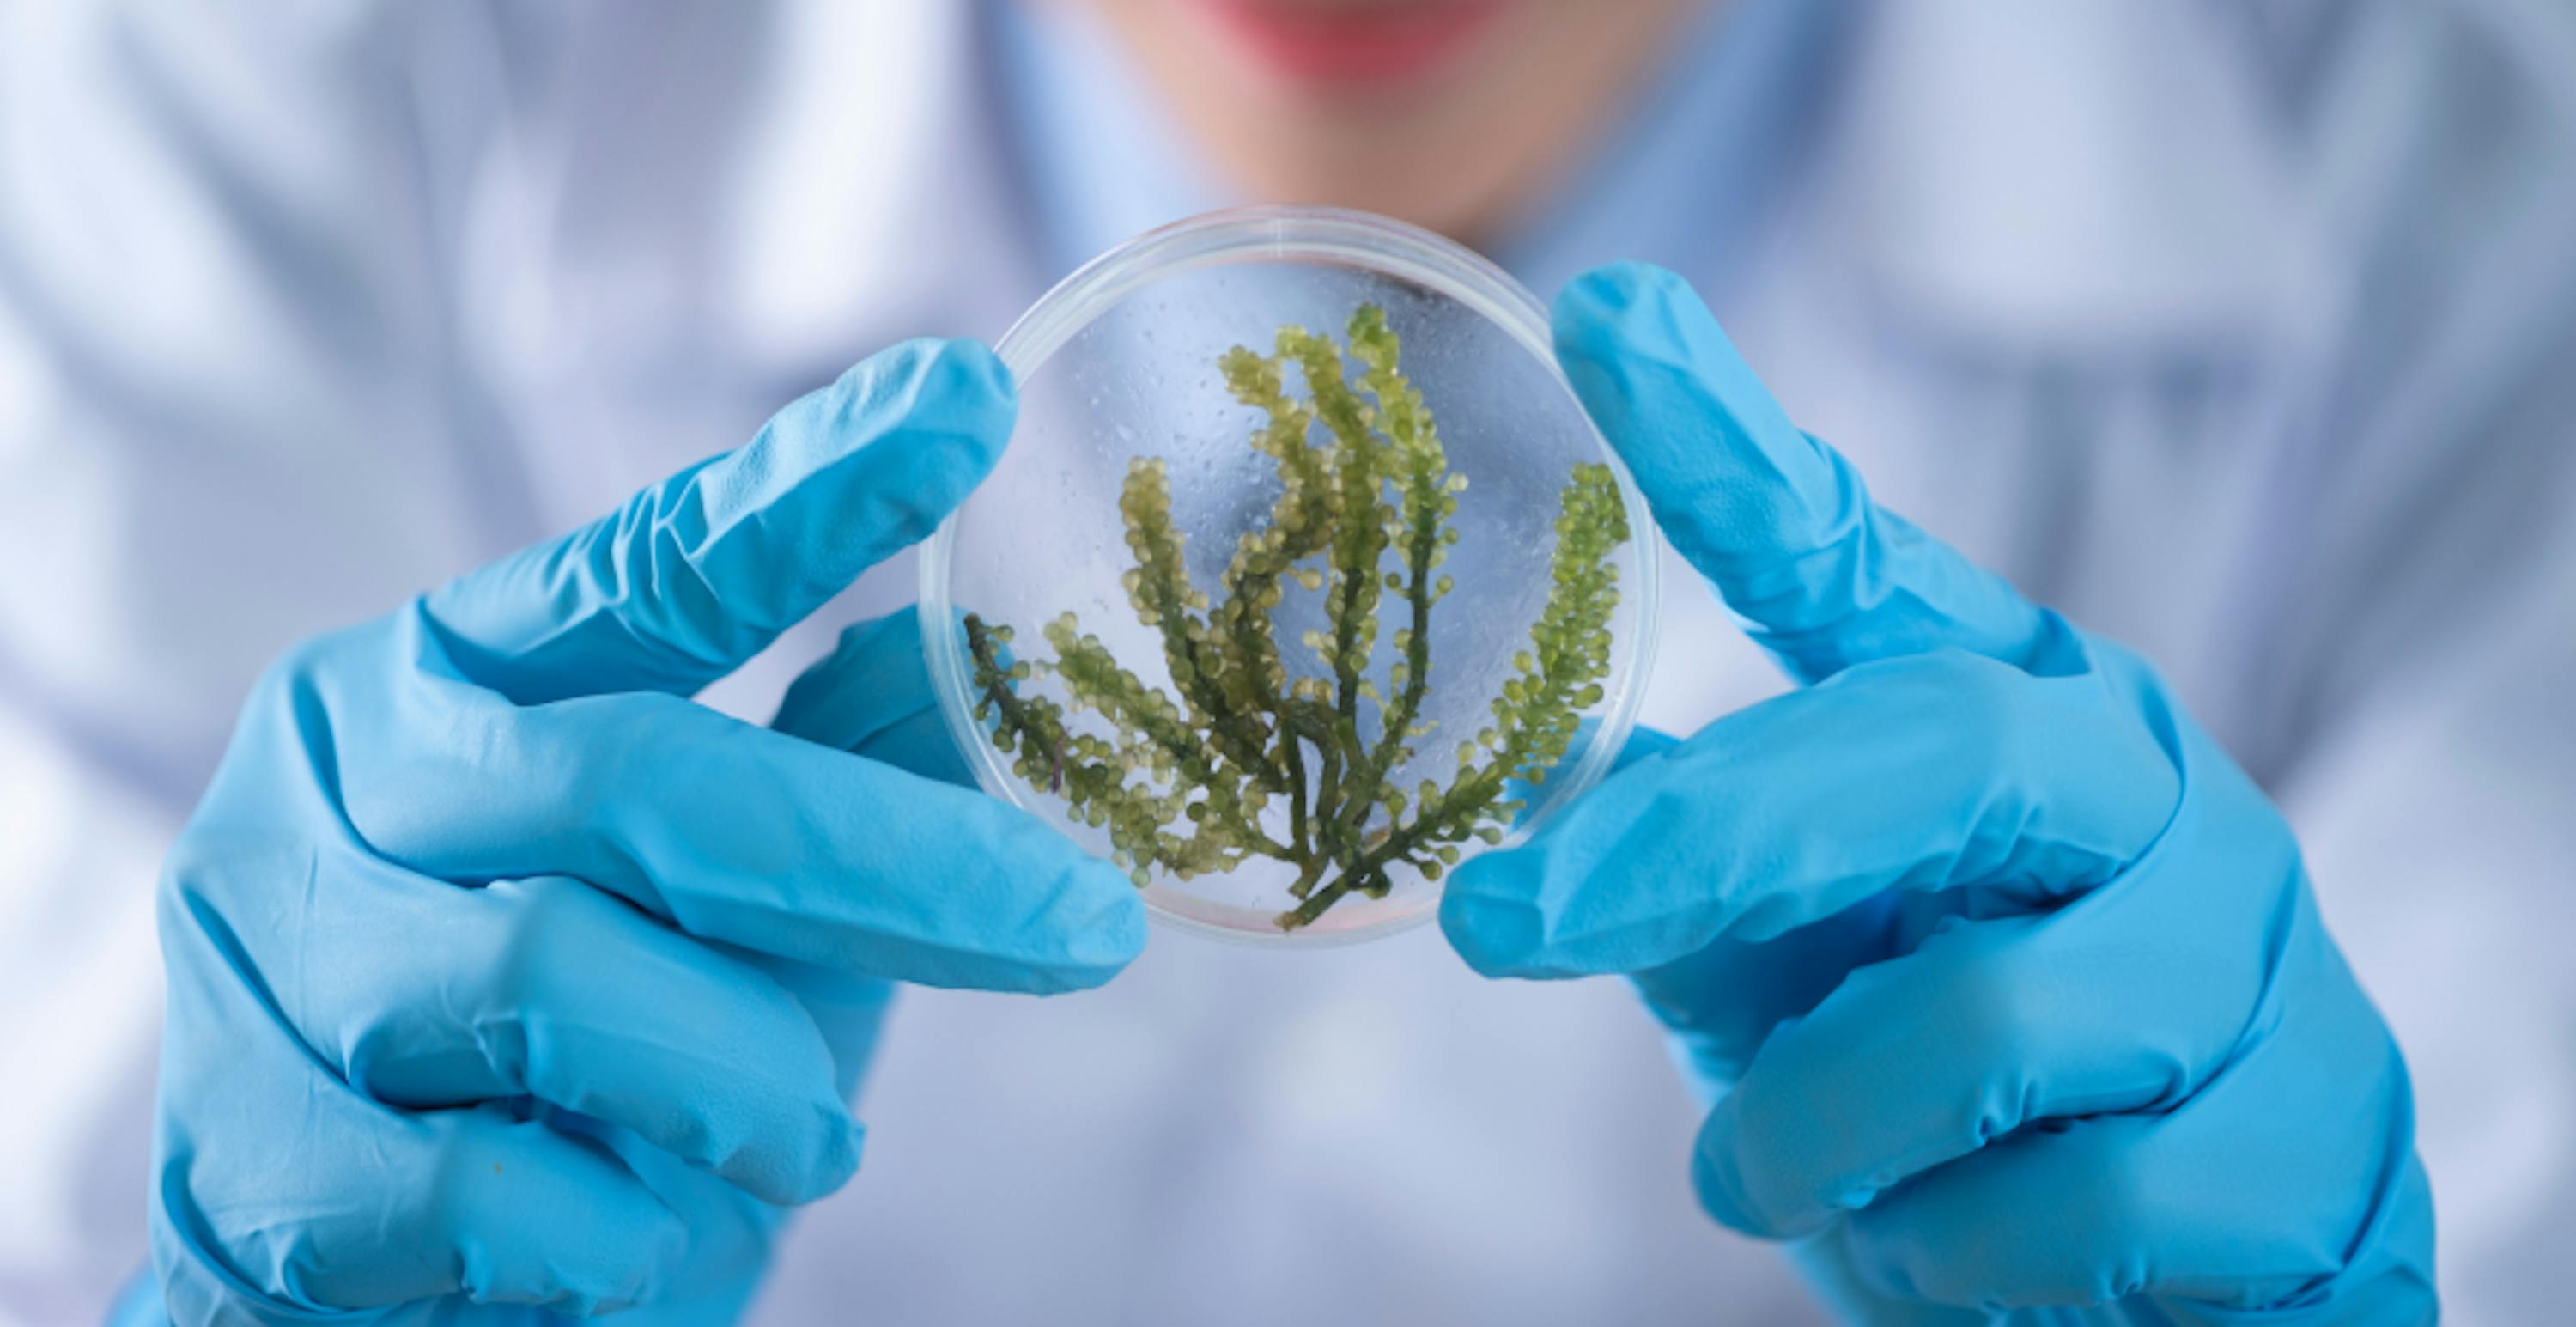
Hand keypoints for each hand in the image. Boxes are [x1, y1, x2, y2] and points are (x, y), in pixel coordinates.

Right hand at [148, 340, 1144, 1324]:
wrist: (344, 1282)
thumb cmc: (563, 1059)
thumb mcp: (712, 900)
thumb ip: (825, 771)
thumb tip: (979, 647)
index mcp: (446, 676)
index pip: (645, 567)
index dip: (809, 490)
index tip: (972, 402)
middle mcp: (335, 779)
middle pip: (642, 778)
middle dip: (891, 863)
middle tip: (1084, 925)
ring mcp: (270, 961)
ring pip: (563, 985)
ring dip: (748, 1083)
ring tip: (811, 1139)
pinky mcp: (247, 1159)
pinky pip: (497, 1191)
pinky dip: (624, 1229)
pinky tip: (639, 1236)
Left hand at [1442, 266, 2435, 1321]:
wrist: (2200, 1299)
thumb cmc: (1968, 1114)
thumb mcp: (1811, 985)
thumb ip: (1715, 898)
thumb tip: (1568, 801)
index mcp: (2006, 718)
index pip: (1858, 564)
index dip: (1729, 449)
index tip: (1605, 318)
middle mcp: (2138, 792)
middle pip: (1928, 749)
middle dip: (1702, 844)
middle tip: (1505, 926)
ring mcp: (2249, 958)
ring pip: (1982, 1024)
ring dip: (1818, 1132)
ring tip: (1770, 1177)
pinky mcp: (2311, 1142)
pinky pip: (2070, 1206)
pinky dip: (1945, 1254)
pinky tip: (1948, 1253)